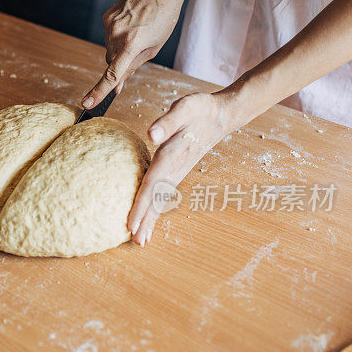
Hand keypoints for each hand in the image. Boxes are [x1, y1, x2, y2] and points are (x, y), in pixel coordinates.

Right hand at [82, 0, 183, 107]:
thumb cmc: (163, 20)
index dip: (98, 92)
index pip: (111, 74)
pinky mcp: (106, 17)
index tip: (86, 103)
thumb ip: (132, 68)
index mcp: (132, 44)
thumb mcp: (153, 49)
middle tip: (137, 50)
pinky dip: (116, 36)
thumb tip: (116, 86)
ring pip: (109, 49)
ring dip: (119, 48)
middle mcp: (117, 35)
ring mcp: (109, 25)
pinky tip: (130, 24)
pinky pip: (108, 35)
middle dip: (120, 63)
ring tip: (136, 32)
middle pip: (111, 61)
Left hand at [128, 92, 234, 245]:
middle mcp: (174, 168)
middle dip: (146, 221)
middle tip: (137, 243)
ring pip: (161, 200)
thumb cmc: (199, 110)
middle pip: (157, 199)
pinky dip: (155, 209)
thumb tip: (151, 134)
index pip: (152, 184)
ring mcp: (177, 172)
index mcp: (171, 155)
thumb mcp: (185, 108)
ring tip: (141, 240)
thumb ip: (167, 122)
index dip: (141, 204)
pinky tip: (149, 220)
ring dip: (151, 220)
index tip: (131, 224)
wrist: (221, 115)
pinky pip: (163, 195)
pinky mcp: (177, 171)